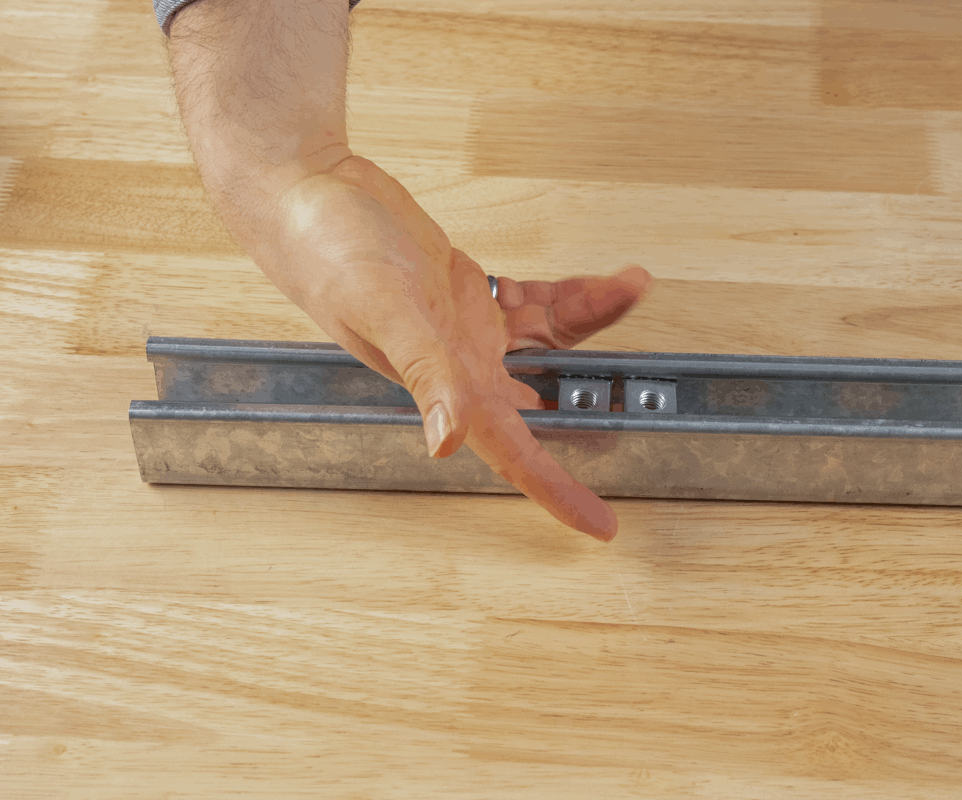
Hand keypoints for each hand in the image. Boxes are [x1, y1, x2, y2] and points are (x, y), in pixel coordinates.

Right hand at [266, 155, 653, 540]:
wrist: (304, 189)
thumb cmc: (327, 246)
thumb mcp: (383, 305)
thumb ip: (423, 371)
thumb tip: (449, 441)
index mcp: (443, 380)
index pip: (510, 450)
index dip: (557, 491)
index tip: (601, 526)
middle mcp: (458, 363)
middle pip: (543, 403)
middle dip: (596, 408)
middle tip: (649, 408)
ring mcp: (465, 327)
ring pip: (549, 343)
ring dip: (594, 322)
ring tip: (630, 286)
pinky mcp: (465, 290)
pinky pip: (533, 303)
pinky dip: (569, 294)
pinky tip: (600, 281)